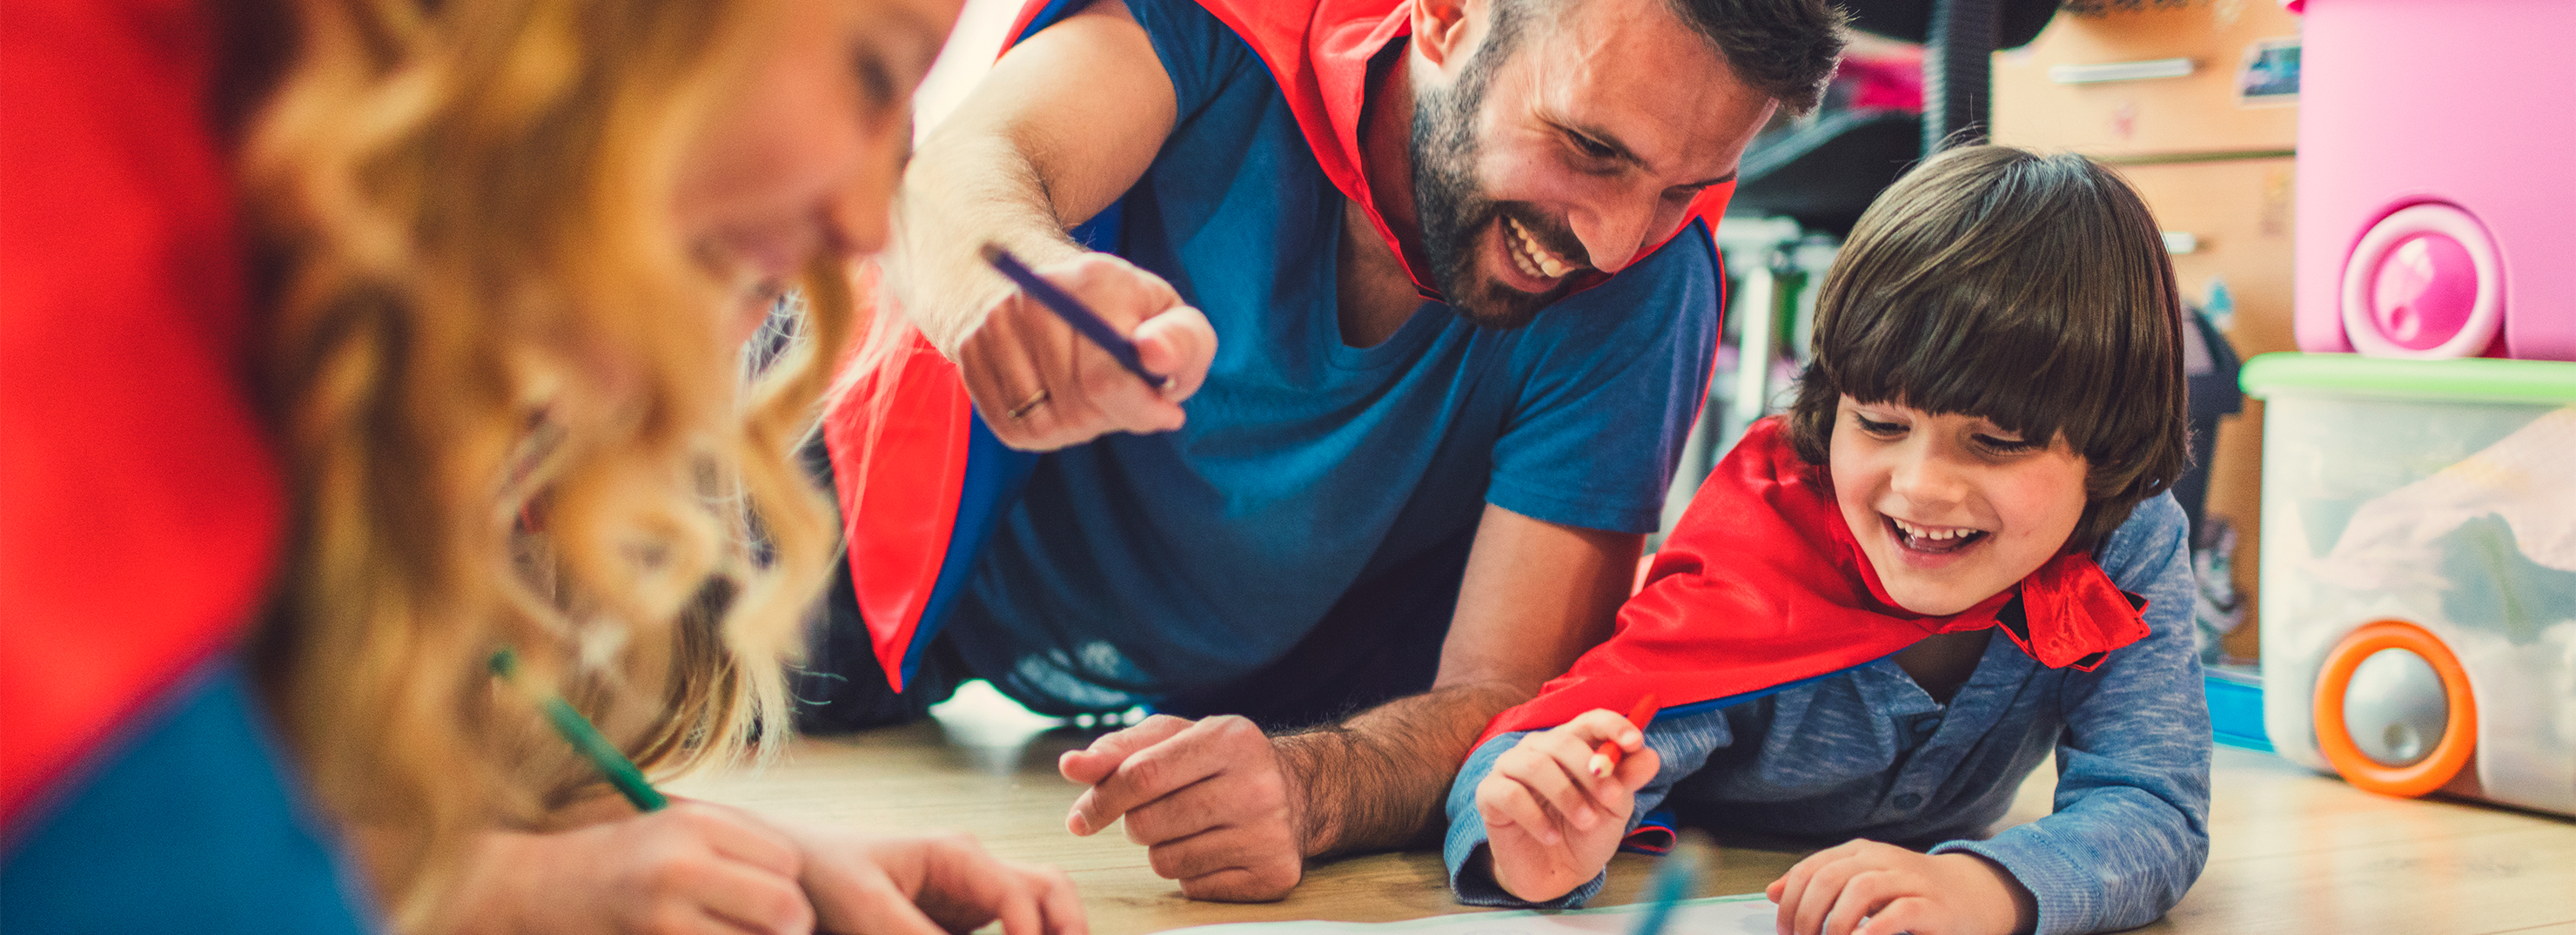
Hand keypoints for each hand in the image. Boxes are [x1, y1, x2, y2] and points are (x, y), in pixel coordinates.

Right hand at [440, 800, 813, 934]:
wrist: (531, 887)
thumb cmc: (616, 860)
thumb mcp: (674, 831)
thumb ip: (735, 847)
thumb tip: (801, 888)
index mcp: (697, 823)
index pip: (788, 861)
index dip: (786, 885)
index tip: (763, 899)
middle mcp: (683, 863)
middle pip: (785, 906)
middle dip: (785, 926)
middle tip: (763, 930)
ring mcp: (664, 914)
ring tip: (724, 931)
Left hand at [787, 827, 1085, 934]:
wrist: (789, 867)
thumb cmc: (821, 872)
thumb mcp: (864, 905)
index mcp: (957, 855)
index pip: (1022, 892)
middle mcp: (974, 871)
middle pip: (1050, 891)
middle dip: (1069, 927)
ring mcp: (970, 896)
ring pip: (1039, 909)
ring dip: (1055, 933)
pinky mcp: (957, 921)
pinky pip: (1010, 932)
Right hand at [955, 251, 1216, 451]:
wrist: (1058, 296)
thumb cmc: (1132, 322)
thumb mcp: (1175, 322)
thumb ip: (1182, 341)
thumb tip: (1153, 354)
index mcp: (1093, 280)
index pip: (1103, 376)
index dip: (1140, 408)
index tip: (1167, 411)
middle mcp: (1031, 296)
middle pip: (1074, 406)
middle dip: (1110, 416)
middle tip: (1125, 396)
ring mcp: (993, 323)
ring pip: (1041, 423)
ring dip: (1076, 426)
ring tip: (1090, 394)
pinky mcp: (968, 353)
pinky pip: (1013, 427)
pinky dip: (1044, 428)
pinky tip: (1059, 399)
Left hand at [1057, 714, 1301, 901]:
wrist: (1297, 793)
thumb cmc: (1217, 761)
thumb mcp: (1173, 738)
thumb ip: (1117, 750)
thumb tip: (1069, 767)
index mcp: (1230, 738)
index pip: (1141, 776)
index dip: (1101, 800)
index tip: (1078, 820)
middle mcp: (1257, 786)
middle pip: (1148, 824)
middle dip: (1137, 822)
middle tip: (1163, 811)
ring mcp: (1269, 834)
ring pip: (1166, 862)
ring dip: (1163, 849)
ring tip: (1192, 828)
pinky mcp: (1274, 874)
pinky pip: (1194, 888)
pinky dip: (1191, 874)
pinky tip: (1216, 849)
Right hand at [1471, 708, 1657, 902]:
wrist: (1556, 873)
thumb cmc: (1586, 833)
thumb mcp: (1614, 808)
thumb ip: (1628, 780)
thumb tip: (1649, 755)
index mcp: (1573, 744)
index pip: (1590, 720)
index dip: (1613, 725)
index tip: (1635, 742)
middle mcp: (1539, 748)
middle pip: (1562, 740)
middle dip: (1591, 768)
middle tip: (1611, 799)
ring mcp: (1510, 768)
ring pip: (1535, 765)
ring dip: (1566, 795)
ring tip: (1585, 822)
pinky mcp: (1489, 794)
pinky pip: (1510, 794)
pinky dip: (1535, 818)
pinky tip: (1551, 836)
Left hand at [1765, 840, 2036, 934]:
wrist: (1974, 893)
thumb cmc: (1909, 892)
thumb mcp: (1862, 882)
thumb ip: (1820, 885)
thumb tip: (1771, 891)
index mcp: (1859, 852)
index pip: (1811, 869)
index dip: (1790, 902)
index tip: (1784, 932)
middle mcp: (1882, 858)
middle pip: (1830, 877)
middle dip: (1807, 914)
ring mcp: (1909, 879)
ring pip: (1861, 889)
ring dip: (1836, 922)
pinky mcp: (1932, 905)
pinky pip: (1899, 913)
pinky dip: (1875, 930)